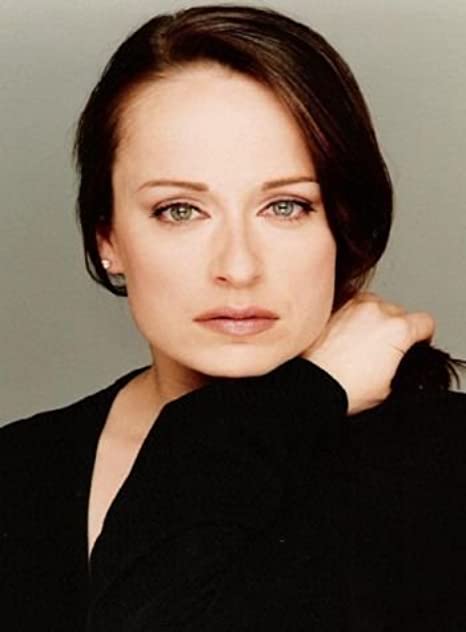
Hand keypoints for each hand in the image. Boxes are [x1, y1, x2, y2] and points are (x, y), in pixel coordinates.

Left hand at [300, 291, 435, 414]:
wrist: (311, 385)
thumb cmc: (344, 388)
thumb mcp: (388, 386)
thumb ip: (400, 363)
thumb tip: (397, 360)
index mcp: (397, 329)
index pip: (425, 322)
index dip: (423, 336)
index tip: (417, 342)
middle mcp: (376, 311)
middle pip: (399, 311)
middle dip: (396, 327)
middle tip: (385, 348)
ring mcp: (353, 305)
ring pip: (375, 303)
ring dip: (374, 317)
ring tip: (363, 341)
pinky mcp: (332, 307)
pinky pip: (351, 304)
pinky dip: (353, 315)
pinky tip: (346, 334)